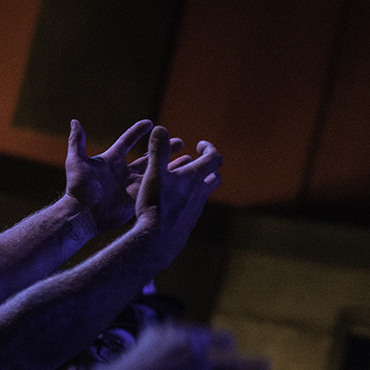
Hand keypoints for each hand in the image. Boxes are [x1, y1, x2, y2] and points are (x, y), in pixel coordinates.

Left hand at [65, 119, 185, 231]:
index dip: (138, 132)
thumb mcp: (76, 161)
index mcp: (112, 160)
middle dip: (163, 147)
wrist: (83, 213)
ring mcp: (133, 184)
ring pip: (157, 171)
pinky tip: (183, 177)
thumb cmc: (78, 188)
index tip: (150, 124)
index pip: (128, 141)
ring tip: (189, 158)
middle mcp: (125, 171)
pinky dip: (170, 181)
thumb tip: (75, 122)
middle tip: (179, 141)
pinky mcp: (138, 197)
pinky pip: (156, 187)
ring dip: (172, 164)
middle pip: (148, 155)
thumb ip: (77, 141)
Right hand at [135, 126, 222, 267]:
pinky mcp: (189, 221)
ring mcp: (196, 209)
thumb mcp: (154, 175)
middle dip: (209, 166)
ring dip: (200, 182)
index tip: (200, 144)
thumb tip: (160, 128)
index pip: (213, 158)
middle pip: (215, 177)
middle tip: (198, 160)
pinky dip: (189, 198)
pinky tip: (176, 201)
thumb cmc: (156, 206)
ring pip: (205, 192)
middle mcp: (200, 194)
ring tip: (185, 179)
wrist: (158, 241)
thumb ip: (158, 151)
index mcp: (194, 179)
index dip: (209, 148)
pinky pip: (194, 206)